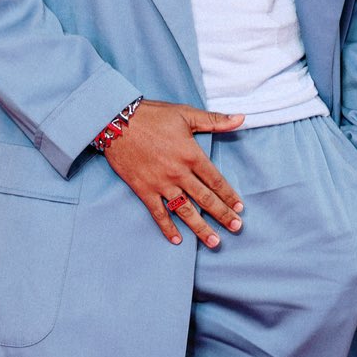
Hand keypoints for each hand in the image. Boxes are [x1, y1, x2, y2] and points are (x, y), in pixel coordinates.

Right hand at [103, 101, 244, 246]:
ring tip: (214, 242)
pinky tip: (177, 240)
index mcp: (191, 154)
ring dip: (201, 228)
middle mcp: (178, 173)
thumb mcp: (186, 114)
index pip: (216, 180)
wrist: (115, 121)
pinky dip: (167, 228)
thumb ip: (215, 120)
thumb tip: (241, 118)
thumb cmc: (152, 115)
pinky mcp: (143, 190)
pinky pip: (158, 213)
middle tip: (237, 227)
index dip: (229, 195)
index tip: (240, 208)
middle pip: (205, 199)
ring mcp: (161, 184)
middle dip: (223, 215)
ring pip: (185, 210)